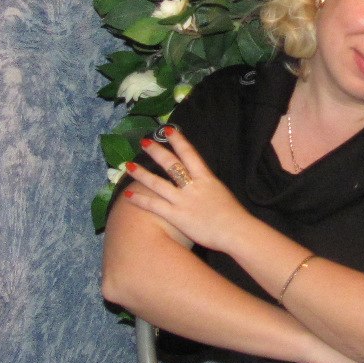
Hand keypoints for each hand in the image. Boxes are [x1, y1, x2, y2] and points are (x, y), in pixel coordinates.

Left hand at [124, 127, 249, 251]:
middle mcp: (192, 186)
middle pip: (171, 164)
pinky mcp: (176, 216)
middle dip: (156, 152)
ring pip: (157, 184)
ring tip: (128, 166)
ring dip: (141, 174)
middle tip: (144, 142)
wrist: (236, 232)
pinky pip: (154, 206)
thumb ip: (208, 186)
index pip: (190, 154)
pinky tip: (127, 195)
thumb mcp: (220, 192)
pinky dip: (140, 200)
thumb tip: (200, 182)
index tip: (168, 130)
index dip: (178, 141)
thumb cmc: (233, 215)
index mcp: (206, 178)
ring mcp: (183, 201)